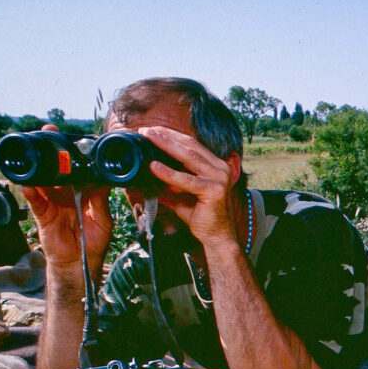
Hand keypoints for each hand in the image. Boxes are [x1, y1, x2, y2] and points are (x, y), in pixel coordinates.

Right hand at [20, 127, 111, 279]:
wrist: (80, 263)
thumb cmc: (94, 241)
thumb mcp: (103, 220)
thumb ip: (101, 202)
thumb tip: (104, 182)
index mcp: (84, 191)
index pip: (79, 169)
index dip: (76, 155)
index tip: (75, 139)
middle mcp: (67, 193)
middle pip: (59, 169)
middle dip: (54, 151)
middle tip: (50, 132)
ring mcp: (53, 202)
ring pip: (44, 181)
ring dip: (39, 167)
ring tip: (35, 153)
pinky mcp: (42, 214)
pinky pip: (35, 202)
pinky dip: (31, 194)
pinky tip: (28, 186)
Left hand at [138, 126, 240, 250]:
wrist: (217, 238)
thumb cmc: (203, 217)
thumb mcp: (182, 197)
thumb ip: (169, 186)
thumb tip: (148, 179)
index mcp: (215, 166)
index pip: (192, 145)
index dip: (171, 136)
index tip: (152, 131)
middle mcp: (220, 168)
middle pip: (190, 146)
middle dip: (166, 136)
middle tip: (146, 130)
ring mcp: (219, 178)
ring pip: (189, 157)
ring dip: (166, 146)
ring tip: (149, 139)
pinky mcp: (214, 190)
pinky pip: (187, 179)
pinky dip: (169, 172)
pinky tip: (154, 167)